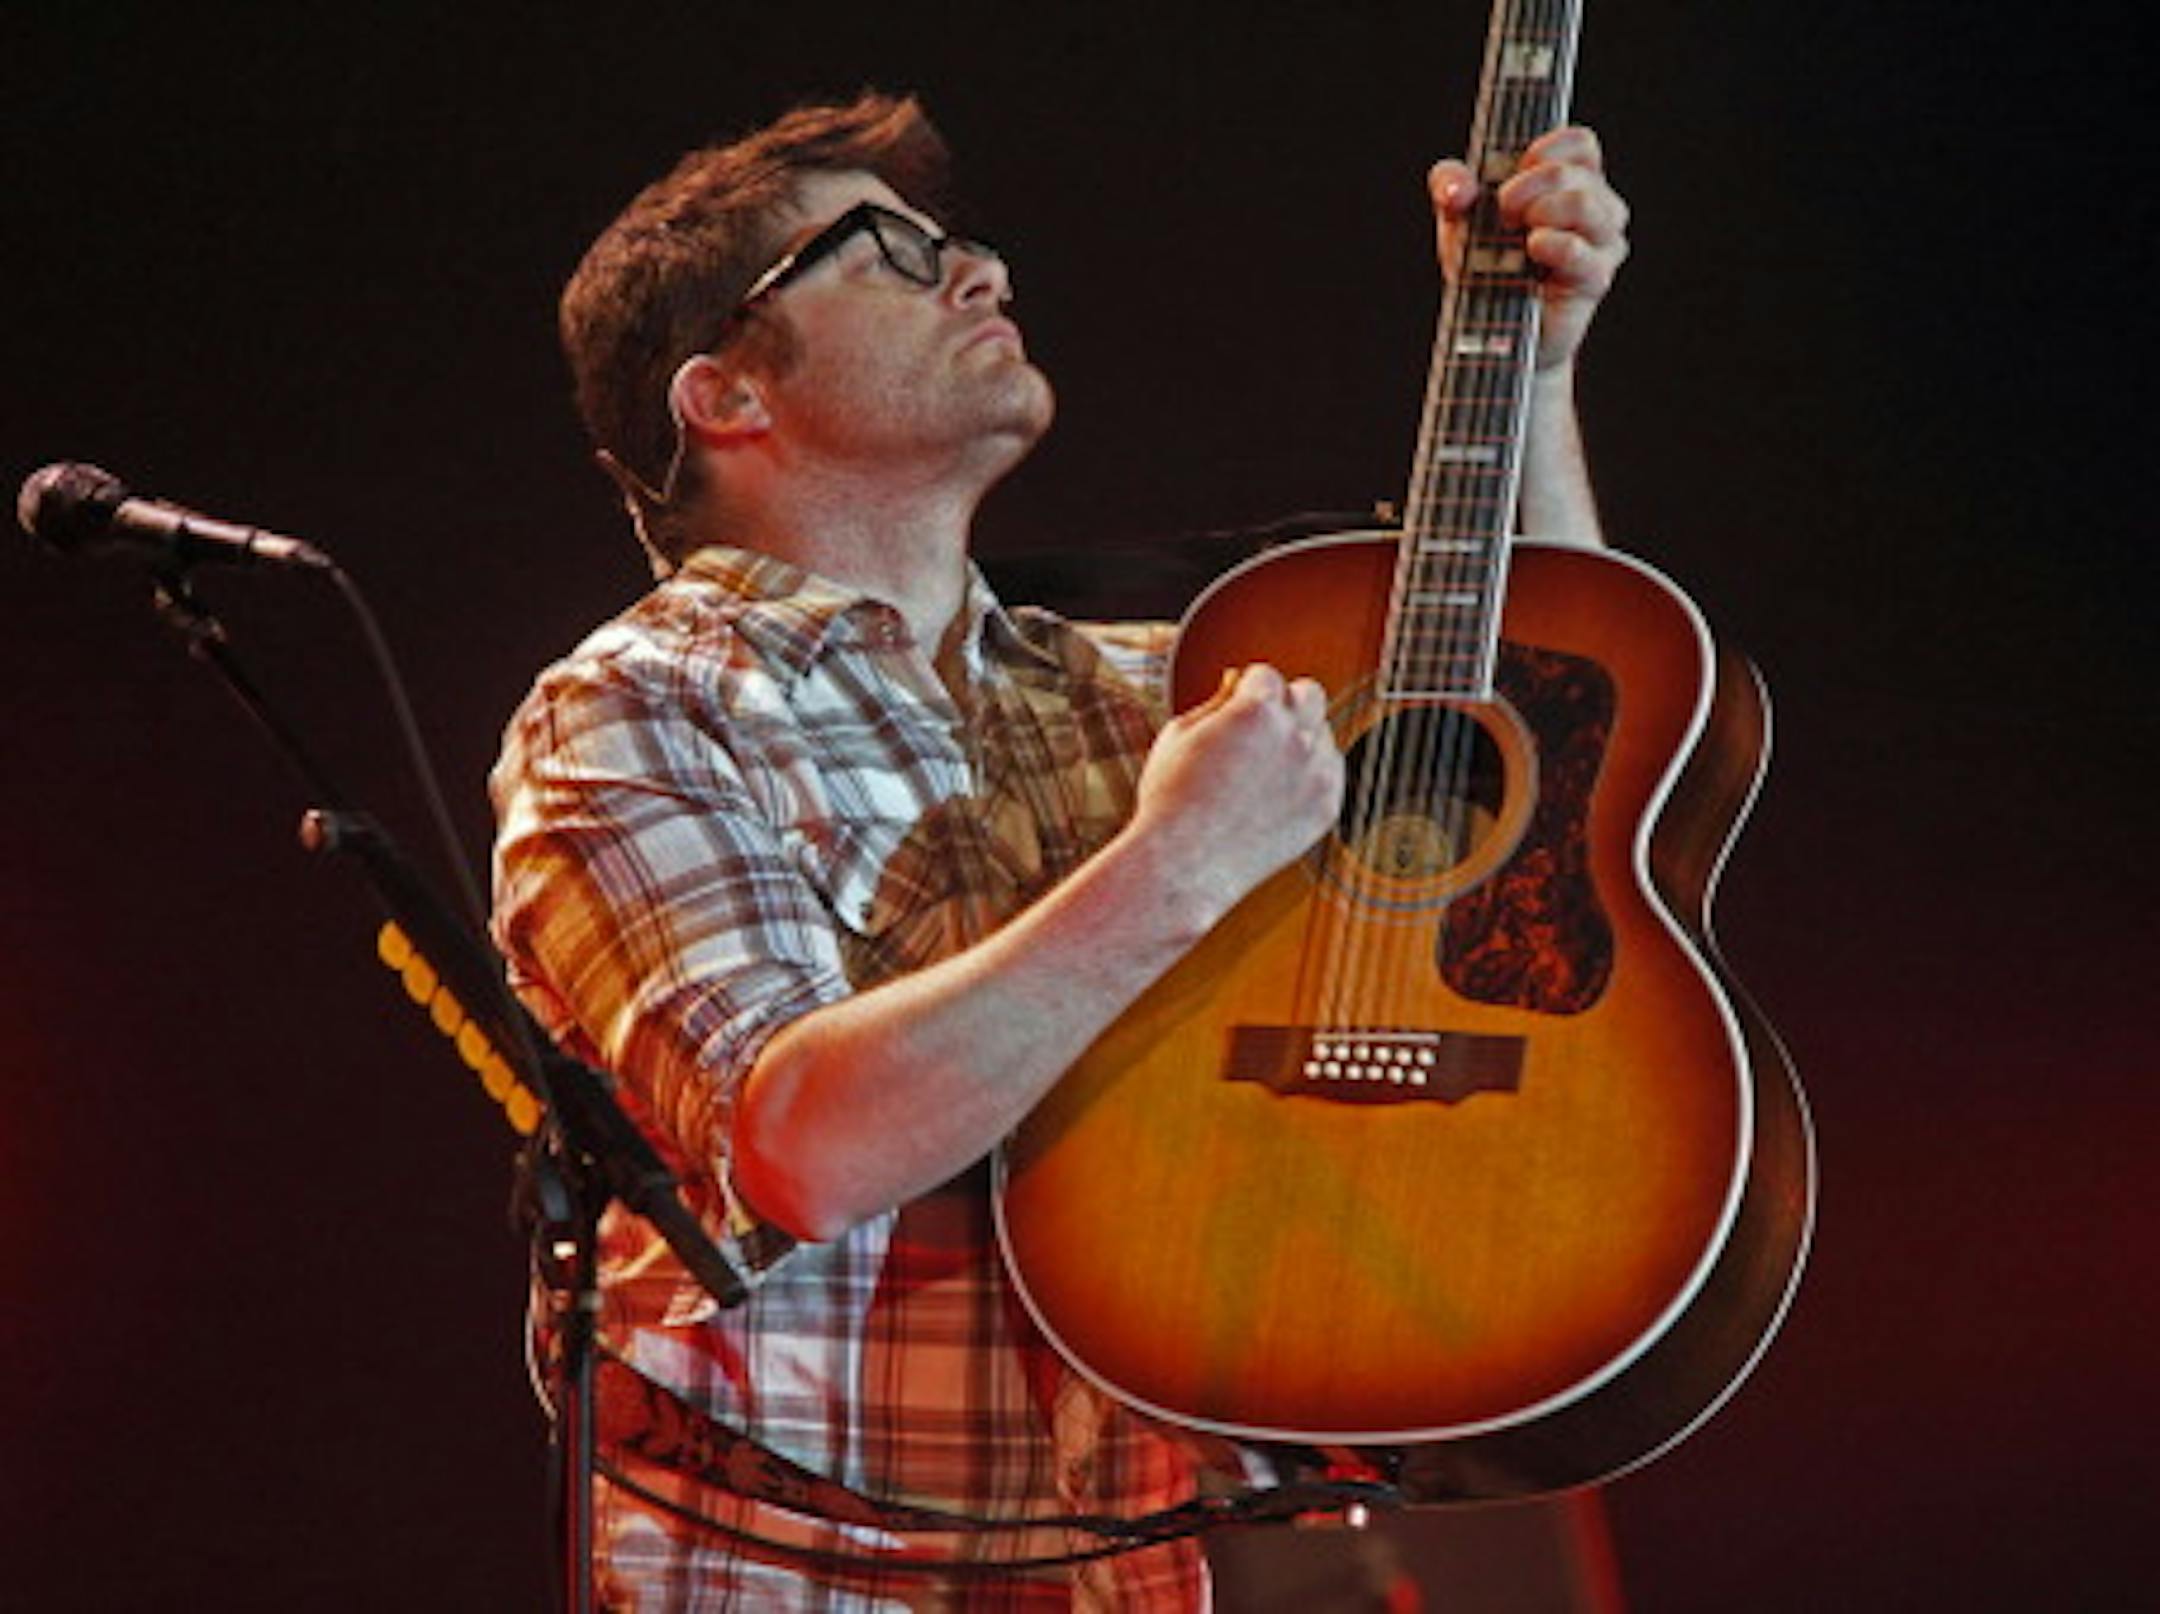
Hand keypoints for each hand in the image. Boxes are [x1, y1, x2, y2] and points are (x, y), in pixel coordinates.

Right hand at [1131, 663, 1344, 924]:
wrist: (1185, 864)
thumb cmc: (1171, 798)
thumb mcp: (1179, 733)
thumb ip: (1216, 702)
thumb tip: (1237, 684)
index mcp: (1258, 709)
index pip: (1268, 675)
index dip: (1246, 690)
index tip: (1234, 708)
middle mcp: (1296, 735)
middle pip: (1309, 693)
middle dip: (1284, 703)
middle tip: (1258, 728)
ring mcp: (1317, 772)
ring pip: (1323, 734)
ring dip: (1299, 740)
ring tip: (1260, 769)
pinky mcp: (1327, 807)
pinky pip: (1331, 773)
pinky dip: (1310, 775)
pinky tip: (1277, 791)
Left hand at [1428, 125, 1629, 373]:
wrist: (1489, 330)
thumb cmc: (1482, 265)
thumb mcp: (1459, 218)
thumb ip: (1450, 186)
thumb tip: (1456, 187)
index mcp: (1572, 182)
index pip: (1581, 144)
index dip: (1546, 148)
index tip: (1514, 170)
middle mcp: (1596, 208)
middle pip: (1574, 172)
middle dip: (1527, 186)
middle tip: (1502, 211)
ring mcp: (1601, 244)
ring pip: (1584, 204)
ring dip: (1540, 211)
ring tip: (1517, 234)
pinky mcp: (1594, 279)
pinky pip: (1579, 250)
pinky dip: (1551, 244)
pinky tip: (1532, 248)